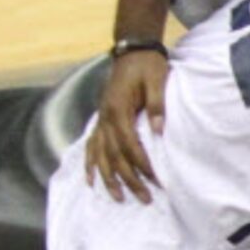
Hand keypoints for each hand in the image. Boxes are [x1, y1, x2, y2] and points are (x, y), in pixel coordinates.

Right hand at [86, 48, 168, 202]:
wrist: (133, 51)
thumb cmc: (148, 65)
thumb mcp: (158, 81)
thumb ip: (157, 105)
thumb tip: (159, 130)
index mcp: (118, 109)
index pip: (130, 145)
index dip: (142, 164)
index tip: (155, 180)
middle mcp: (105, 118)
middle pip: (115, 155)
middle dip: (129, 179)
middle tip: (144, 199)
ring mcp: (101, 119)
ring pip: (100, 155)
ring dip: (108, 178)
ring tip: (118, 198)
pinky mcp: (101, 119)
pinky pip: (91, 145)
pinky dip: (90, 163)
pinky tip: (90, 180)